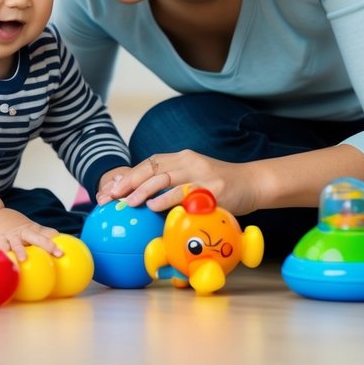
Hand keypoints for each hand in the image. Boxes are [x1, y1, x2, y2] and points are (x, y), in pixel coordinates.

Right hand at [0, 208, 61, 261]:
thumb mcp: (30, 227)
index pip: (48, 234)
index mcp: (33, 230)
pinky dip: (3, 250)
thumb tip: (58, 243)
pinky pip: (1, 245)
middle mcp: (24, 232)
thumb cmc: (15, 226)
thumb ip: (42, 235)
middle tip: (58, 253)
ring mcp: (11, 236)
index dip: (58, 241)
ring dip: (21, 250)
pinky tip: (5, 256)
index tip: (67, 250)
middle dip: (48, 244)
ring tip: (24, 259)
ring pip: (17, 243)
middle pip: (37, 237)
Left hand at [97, 149, 260, 214]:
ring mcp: (200, 173)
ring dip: (142, 190)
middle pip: (151, 169)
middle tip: (110, 197)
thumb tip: (141, 199)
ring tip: (126, 202)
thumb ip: (172, 184)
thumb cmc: (221, 186)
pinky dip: (166, 199)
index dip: (127, 176)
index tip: (108, 190)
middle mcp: (188, 161)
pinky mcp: (212, 188)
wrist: (254, 183)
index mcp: (182, 158)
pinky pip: (185, 192)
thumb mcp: (194, 179)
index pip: (148, 164)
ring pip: (164, 178)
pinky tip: (153, 206)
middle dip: (127, 183)